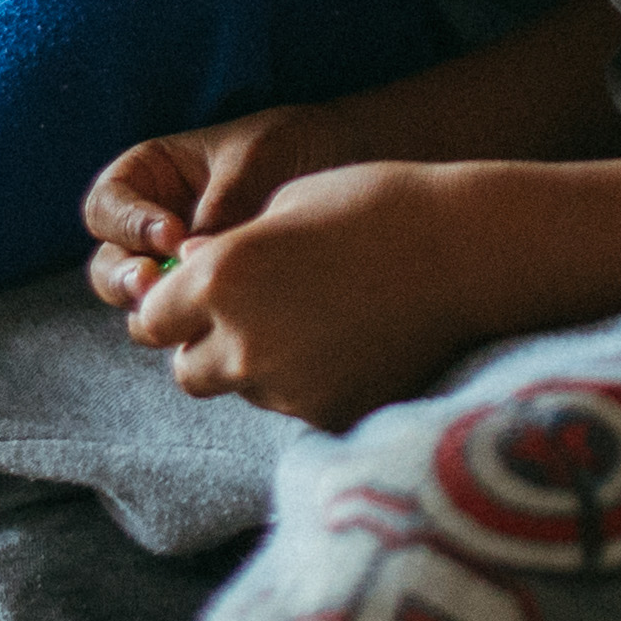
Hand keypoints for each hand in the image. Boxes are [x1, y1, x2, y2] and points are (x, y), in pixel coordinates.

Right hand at [82, 103, 362, 308]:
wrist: (346, 164)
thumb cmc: (293, 144)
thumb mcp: (256, 157)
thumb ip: (222, 200)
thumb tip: (193, 254)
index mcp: (149, 177)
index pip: (106, 206)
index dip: (128, 224)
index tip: (171, 234)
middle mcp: (151, 228)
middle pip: (108, 265)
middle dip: (125, 280)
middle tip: (157, 286)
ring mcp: (176, 269)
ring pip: (139, 304)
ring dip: (155, 311)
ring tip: (191, 309)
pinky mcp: (207, 299)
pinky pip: (185, 323)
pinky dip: (196, 327)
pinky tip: (227, 322)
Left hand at [123, 161, 482, 429]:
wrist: (471, 251)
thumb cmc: (378, 206)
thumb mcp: (288, 203)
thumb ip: (227, 247)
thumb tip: (188, 276)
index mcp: (220, 278)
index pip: (149, 320)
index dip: (172, 307)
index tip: (199, 297)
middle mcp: (241, 343)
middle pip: (186, 371)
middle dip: (208, 346)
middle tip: (257, 314)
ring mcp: (287, 389)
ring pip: (243, 392)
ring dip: (260, 367)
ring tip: (319, 322)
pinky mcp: (330, 416)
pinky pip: (297, 408)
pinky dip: (311, 384)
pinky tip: (352, 345)